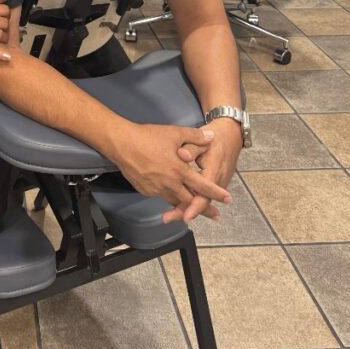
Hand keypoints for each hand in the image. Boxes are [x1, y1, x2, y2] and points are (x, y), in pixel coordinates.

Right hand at [108, 123, 231, 222]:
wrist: (122, 144)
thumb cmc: (147, 137)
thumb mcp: (174, 133)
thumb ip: (195, 136)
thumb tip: (210, 137)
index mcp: (179, 170)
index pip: (203, 186)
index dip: (216, 193)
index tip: (227, 199)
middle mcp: (170, 183)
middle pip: (191, 201)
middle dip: (205, 209)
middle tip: (216, 215)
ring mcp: (157, 189)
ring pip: (176, 201)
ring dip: (187, 206)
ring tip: (195, 210)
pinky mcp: (146, 191)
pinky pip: (162, 197)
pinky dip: (170, 198)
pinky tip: (172, 195)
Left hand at [165, 118, 242, 223]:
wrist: (231, 134)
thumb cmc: (217, 136)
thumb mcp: (204, 138)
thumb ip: (192, 147)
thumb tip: (182, 156)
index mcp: (214, 170)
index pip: (205, 193)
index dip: (195, 206)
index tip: (185, 215)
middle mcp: (217, 180)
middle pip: (201, 202)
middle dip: (185, 211)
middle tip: (168, 218)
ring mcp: (215, 183)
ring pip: (201, 200)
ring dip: (186, 207)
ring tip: (168, 216)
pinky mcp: (213, 182)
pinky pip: (202, 194)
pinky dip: (190, 201)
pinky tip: (177, 205)